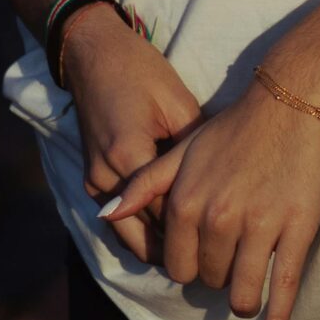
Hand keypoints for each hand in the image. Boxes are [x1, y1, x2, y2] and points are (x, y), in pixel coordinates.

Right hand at [61, 4, 207, 268]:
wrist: (93, 54)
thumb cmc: (141, 71)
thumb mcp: (177, 103)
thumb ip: (195, 148)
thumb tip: (223, 184)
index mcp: (129, 155)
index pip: (167, 214)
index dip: (197, 233)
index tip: (228, 246)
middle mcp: (106, 176)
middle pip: (144, 235)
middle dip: (177, 252)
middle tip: (215, 265)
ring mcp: (94, 180)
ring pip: (128, 234)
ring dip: (158, 246)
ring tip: (197, 255)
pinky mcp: (90, 179)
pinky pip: (118, 218)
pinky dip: (142, 230)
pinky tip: (172, 234)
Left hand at [97, 70, 319, 319]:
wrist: (291, 98)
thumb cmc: (235, 126)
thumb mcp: (181, 150)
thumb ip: (142, 185)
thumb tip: (105, 214)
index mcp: (185, 202)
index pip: (178, 266)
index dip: (190, 266)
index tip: (203, 256)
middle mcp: (217, 218)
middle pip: (210, 280)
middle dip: (218, 274)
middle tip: (232, 254)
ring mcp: (259, 226)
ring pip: (242, 292)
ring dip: (243, 299)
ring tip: (247, 288)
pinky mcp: (296, 230)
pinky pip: (283, 286)